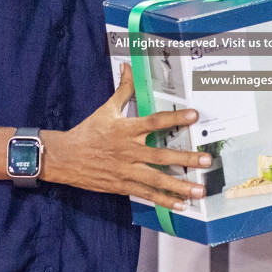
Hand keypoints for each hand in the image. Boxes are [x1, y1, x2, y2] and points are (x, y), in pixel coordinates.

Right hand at [42, 64, 211, 209]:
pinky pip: (146, 194)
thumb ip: (123, 89)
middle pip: (161, 156)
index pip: (154, 122)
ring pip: (156, 180)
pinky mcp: (122, 186)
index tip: (194, 115)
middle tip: (206, 160)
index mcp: (126, 130)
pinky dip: (163, 200)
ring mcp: (126, 170)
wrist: (65, 157)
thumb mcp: (106, 109)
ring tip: (199, 191)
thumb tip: (128, 66)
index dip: (174, 118)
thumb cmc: (88, 132)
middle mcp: (128, 151)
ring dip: (179, 186)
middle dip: (186, 159)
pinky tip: (180, 205)